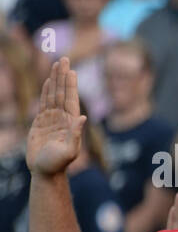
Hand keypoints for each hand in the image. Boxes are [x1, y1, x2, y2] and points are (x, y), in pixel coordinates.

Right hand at [27, 57, 84, 176]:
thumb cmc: (58, 164)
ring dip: (54, 80)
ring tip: (56, 65)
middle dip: (63, 76)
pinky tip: (48, 82)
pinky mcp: (41, 123)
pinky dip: (45, 92)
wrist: (45, 172)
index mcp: (71, 123)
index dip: (70, 84)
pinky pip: (43, 103)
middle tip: (64, 58)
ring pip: (53, 95)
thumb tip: (83, 117)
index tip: (71, 69)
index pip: (70, 99)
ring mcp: (52, 119)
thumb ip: (76, 134)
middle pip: (62, 92)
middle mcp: (62, 118)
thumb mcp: (70, 151)